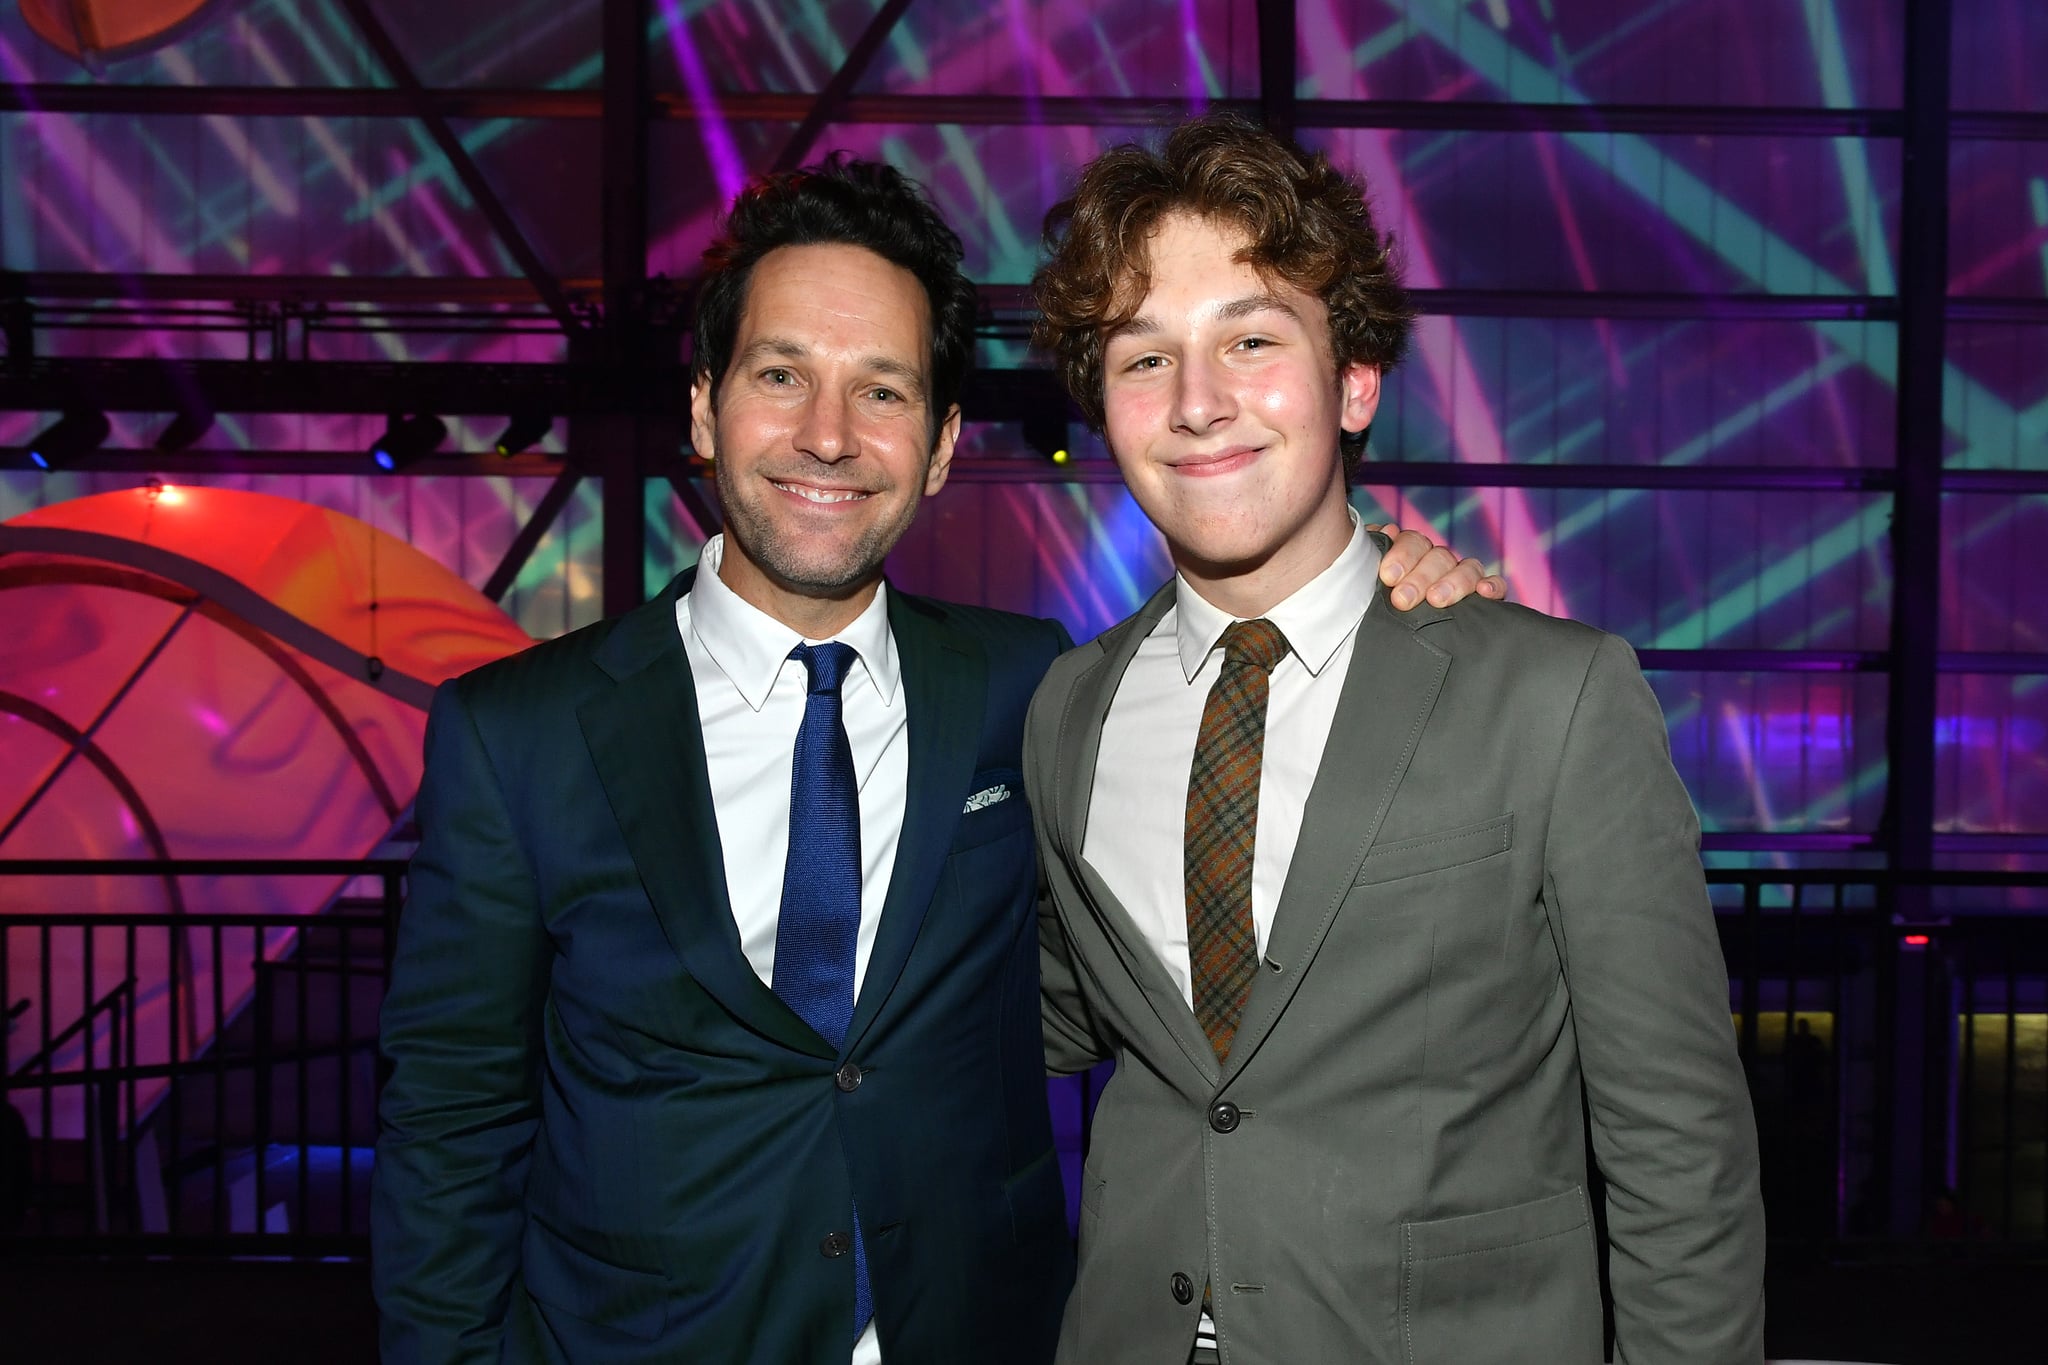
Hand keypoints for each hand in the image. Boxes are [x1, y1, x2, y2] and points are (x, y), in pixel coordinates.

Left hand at [1366, 524, 1507, 610]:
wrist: (1392, 649)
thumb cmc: (1374, 610)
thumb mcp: (1366, 583)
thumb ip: (1370, 554)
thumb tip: (1385, 532)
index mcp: (1412, 554)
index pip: (1413, 541)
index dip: (1402, 555)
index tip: (1387, 576)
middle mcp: (1438, 563)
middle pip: (1438, 556)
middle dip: (1420, 577)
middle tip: (1402, 599)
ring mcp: (1462, 579)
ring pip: (1467, 568)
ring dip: (1453, 582)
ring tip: (1436, 600)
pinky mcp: (1484, 599)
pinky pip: (1496, 585)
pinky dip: (1493, 586)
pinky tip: (1483, 593)